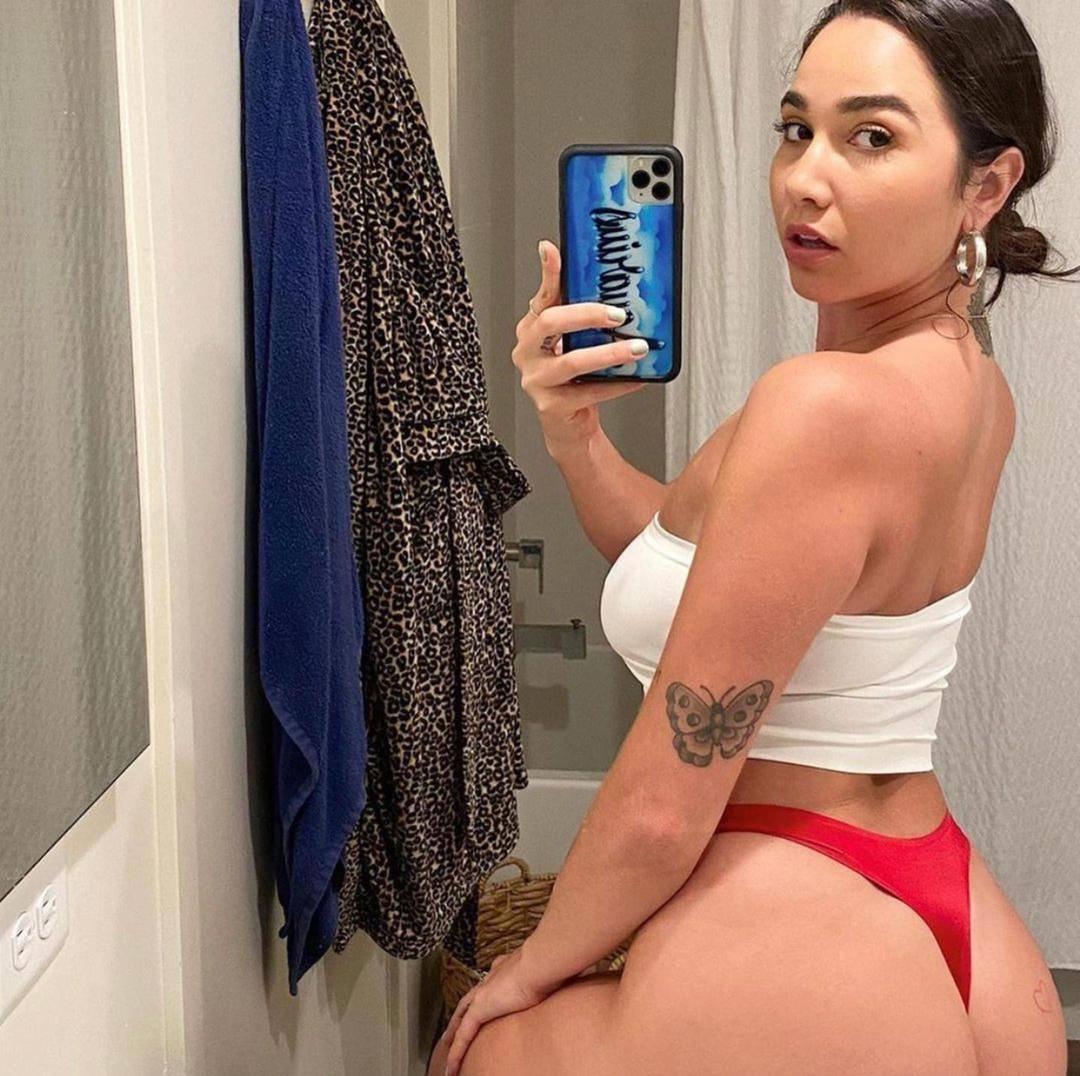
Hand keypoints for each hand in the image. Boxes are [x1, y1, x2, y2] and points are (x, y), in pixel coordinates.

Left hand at [437, 946, 563, 1075]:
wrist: (540, 962)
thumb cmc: (549, 964)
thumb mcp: (548, 971)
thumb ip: (549, 976)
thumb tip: (564, 977)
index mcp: (504, 969)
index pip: (489, 983)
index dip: (482, 994)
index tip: (481, 999)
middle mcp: (490, 978)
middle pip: (468, 1001)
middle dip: (459, 1016)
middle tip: (451, 1030)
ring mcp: (483, 993)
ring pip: (461, 1019)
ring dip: (453, 1036)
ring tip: (446, 1050)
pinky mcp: (480, 1009)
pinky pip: (463, 1036)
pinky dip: (456, 1052)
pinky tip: (451, 1067)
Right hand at [513, 239, 648, 459]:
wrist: (568, 423)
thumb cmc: (572, 378)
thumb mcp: (576, 340)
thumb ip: (584, 314)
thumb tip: (609, 283)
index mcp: (531, 329)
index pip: (541, 295)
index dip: (548, 273)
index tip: (553, 251)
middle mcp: (528, 352)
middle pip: (551, 323)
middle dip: (587, 314)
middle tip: (618, 315)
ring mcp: (536, 379)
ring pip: (571, 361)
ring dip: (608, 355)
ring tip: (635, 349)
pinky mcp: (551, 405)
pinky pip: (588, 392)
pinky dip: (617, 385)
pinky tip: (636, 378)